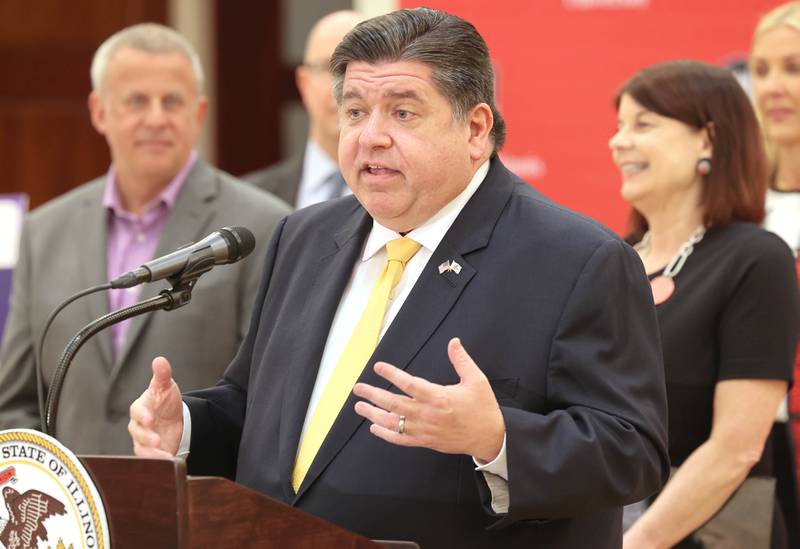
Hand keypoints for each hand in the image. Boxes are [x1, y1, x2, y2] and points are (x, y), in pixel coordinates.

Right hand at [128, 356, 183, 457]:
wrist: (175, 418)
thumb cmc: (165, 401)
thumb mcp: (166, 386)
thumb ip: (162, 374)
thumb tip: (160, 360)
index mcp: (141, 407)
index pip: (137, 410)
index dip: (142, 415)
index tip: (150, 419)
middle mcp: (138, 424)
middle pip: (137, 431)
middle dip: (146, 436)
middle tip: (157, 440)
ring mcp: (142, 439)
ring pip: (141, 447)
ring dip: (151, 452)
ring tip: (163, 454)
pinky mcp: (148, 451)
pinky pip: (148, 458)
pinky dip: (157, 460)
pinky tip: (167, 460)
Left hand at [353, 337, 504, 461]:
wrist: (490, 437)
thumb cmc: (483, 408)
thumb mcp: (477, 380)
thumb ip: (462, 360)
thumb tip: (453, 342)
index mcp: (439, 397)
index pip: (410, 384)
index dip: (392, 375)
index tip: (379, 367)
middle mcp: (428, 414)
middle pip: (394, 404)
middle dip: (374, 395)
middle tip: (359, 388)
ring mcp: (425, 430)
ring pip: (394, 423)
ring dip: (374, 414)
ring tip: (360, 406)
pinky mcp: (425, 441)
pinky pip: (401, 439)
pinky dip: (386, 435)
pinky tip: (375, 427)